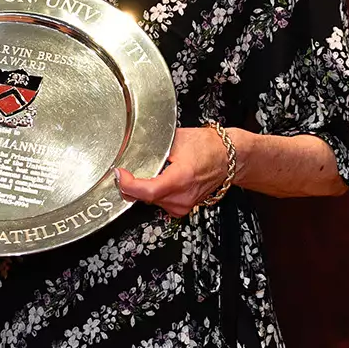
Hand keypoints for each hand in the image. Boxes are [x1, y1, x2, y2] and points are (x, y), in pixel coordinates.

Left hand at [117, 126, 234, 217]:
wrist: (228, 158)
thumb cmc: (209, 147)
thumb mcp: (176, 138)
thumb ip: (153, 145)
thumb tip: (132, 145)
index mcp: (181, 179)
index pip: (147, 191)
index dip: (128, 184)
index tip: (120, 174)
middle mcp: (182, 197)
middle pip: (144, 198)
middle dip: (132, 185)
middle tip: (126, 171)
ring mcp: (183, 206)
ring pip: (150, 202)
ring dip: (143, 189)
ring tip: (148, 172)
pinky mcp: (183, 208)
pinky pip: (159, 203)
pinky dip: (153, 193)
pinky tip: (158, 180)